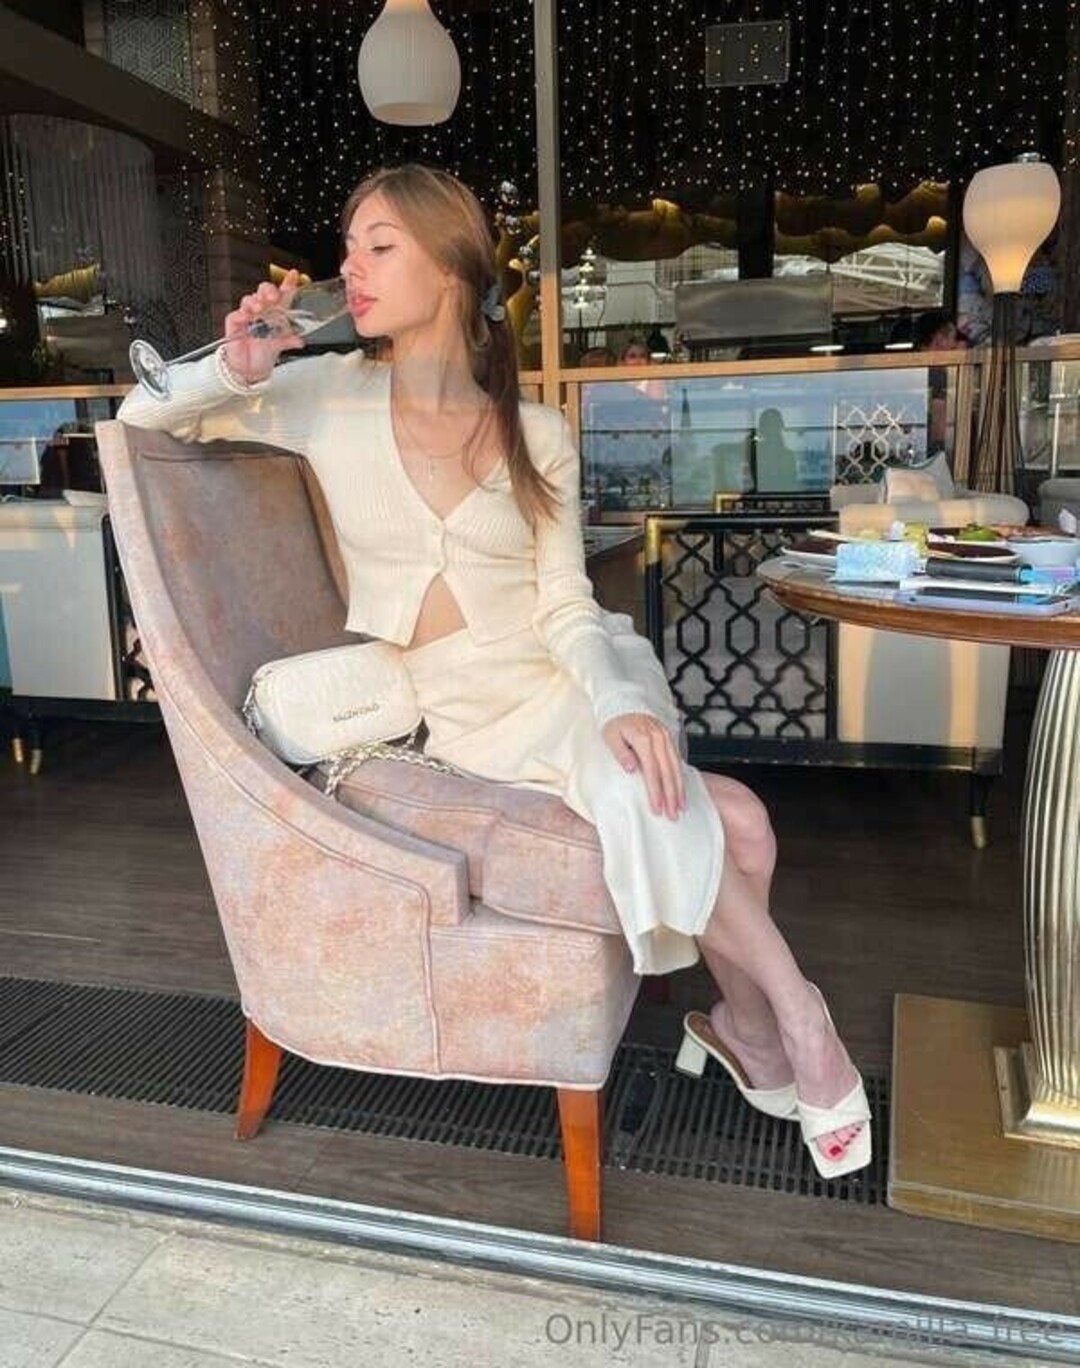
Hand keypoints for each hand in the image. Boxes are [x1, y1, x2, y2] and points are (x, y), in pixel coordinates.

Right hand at [223, 268, 305, 384]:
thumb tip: (300, 340)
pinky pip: (236, 314)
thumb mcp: (279, 346)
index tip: (293, 275)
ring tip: (259, 308)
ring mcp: (247, 315)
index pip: (282, 294)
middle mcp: (262, 311)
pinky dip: (241, 313)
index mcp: (275, 313)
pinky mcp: (235, 323)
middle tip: (273, 297)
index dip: (287, 283)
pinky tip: (246, 316)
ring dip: (255, 301)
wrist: (250, 369)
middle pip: (263, 291)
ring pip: (249, 299)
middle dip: (268, 290)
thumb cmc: (264, 354)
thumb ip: (289, 341)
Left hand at [601, 713, 685, 819]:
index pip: (652, 770)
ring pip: (676, 767)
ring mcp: (665, 737)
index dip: (655, 791)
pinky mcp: (668, 738)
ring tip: (681, 807)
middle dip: (671, 795)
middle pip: (667, 771)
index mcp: (643, 739)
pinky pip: (677, 760)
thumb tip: (631, 769)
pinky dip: (680, 776)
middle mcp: (658, 738)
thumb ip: (621, 753)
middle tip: (673, 814)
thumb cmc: (614, 722)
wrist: (622, 702)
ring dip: (679, 788)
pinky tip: (681, 789)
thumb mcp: (611, 736)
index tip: (657, 808)